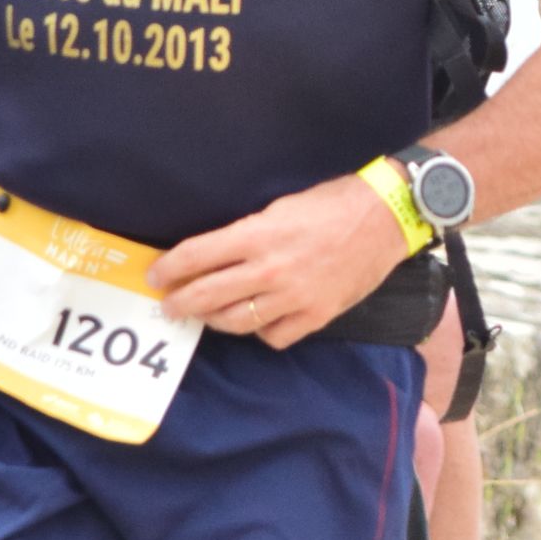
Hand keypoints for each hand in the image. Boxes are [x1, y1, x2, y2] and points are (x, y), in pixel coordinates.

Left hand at [150, 172, 406, 348]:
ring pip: (236, 322)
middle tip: (169, 305)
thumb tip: (215, 250)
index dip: (168, 268)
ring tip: (206, 316)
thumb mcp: (281, 205)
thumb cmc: (333, 202)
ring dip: (214, 320)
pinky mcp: (316, 315)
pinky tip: (258, 322)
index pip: (196, 256)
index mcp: (257, 234)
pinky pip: (274, 336)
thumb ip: (247, 231)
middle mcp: (270, 270)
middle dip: (179, 302)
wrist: (385, 218)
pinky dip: (261, 331)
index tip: (156, 276)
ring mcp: (293, 297)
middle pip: (206, 295)